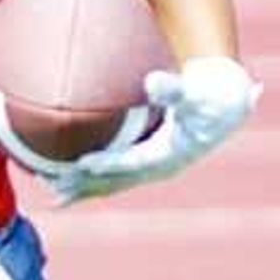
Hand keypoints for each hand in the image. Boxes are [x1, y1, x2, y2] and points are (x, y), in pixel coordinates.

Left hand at [44, 55, 261, 204]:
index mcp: (170, 153)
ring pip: (113, 183)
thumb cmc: (211, 95)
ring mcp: (152, 168)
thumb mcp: (197, 92)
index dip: (109, 163)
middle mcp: (158, 167)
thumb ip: (174, 89)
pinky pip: (114, 174)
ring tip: (54, 198)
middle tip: (54, 187)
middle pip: (117, 180)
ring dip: (85, 189)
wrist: (226, 106)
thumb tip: (151, 81)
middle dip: (87, 184)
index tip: (82, 163)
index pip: (134, 161)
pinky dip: (91, 180)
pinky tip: (66, 181)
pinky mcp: (146, 162)